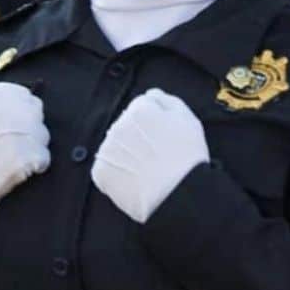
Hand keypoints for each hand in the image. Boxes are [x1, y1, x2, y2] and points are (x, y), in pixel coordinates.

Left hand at [92, 88, 208, 222]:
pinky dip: (118, 173)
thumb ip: (167, 100)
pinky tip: (135, 180)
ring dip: (127, 153)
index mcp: (140, 108)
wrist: (178, 195)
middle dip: (138, 135)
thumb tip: (150, 94)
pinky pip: (107, 168)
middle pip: (127, 124)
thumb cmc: (187, 158)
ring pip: (116, 145)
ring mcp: (107, 149)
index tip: (164, 136)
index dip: (156, 121)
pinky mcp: (101, 172)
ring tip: (147, 169)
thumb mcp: (188, 119)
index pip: (142, 105)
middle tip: (157, 154)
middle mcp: (119, 125)